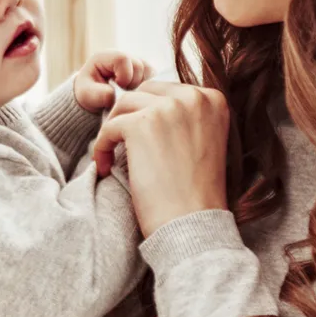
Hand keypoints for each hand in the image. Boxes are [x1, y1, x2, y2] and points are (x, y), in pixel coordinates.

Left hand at [74, 51, 152, 113]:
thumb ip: (99, 94)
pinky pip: (155, 78)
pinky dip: (148, 88)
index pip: (123, 59)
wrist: (95, 98)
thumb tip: (114, 95)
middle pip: (139, 65)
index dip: (124, 76)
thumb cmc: (89, 94)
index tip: (117, 87)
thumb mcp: (87, 95)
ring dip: (141, 86)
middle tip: (124, 93)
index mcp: (106, 56)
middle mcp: (123, 56)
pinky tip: (136, 94)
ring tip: (129, 94)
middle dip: (133, 83)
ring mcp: (136, 62)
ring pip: (150, 72)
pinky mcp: (145, 72)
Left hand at [92, 82, 229, 236]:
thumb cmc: (196, 194)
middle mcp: (194, 97)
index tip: (145, 141)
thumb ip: (185, 117)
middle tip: (125, 146)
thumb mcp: (205, 142)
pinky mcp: (141, 124)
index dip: (151, 114)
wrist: (192, 225)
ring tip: (112, 156)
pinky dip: (102, 146)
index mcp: (213, 99)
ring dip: (114, 129)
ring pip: (124, 105)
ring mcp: (168, 107)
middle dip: (131, 117)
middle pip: (145, 92)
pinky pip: (109, 126)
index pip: (168, 91)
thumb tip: (149, 101)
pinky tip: (104, 166)